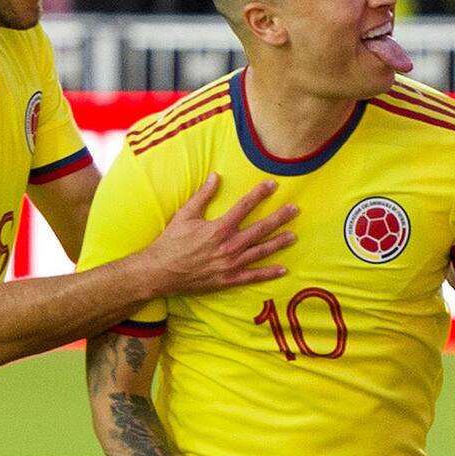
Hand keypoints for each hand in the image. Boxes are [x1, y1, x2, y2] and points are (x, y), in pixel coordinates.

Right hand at [142, 173, 297, 294]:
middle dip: (279, 218)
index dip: (260, 194)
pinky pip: (252, 276)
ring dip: (278, 243)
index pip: (245, 206)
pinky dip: (268, 274)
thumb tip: (215, 176)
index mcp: (219, 228)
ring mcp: (230, 264)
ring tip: (294, 236)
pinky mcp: (228, 279)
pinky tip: (282, 269)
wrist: (160, 272)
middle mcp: (228, 246)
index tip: (273, 184)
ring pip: (260, 252)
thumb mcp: (185, 215)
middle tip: (295, 210)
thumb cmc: (171, 242)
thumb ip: (203, 196)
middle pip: (260, 229)